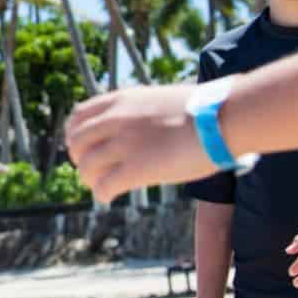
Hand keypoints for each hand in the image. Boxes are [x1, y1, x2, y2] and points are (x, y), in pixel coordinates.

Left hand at [65, 83, 209, 202]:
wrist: (223, 117)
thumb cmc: (205, 110)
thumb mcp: (160, 99)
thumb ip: (141, 111)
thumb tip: (144, 123)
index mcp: (121, 100)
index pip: (78, 116)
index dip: (74, 135)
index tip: (81, 147)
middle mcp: (116, 119)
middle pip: (77, 143)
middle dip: (79, 159)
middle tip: (90, 171)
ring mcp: (125, 143)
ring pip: (87, 166)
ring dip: (89, 180)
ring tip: (100, 188)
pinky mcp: (137, 168)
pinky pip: (105, 185)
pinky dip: (102, 194)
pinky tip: (108, 198)